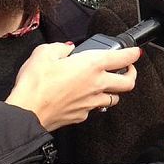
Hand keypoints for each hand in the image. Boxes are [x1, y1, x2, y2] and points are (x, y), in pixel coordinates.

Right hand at [5, 43, 139, 130]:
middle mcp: (97, 84)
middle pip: (128, 82)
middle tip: (127, 69)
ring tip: (108, 84)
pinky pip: (96, 108)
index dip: (133, 53)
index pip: (123, 57)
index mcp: (92, 65)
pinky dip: (95, 103)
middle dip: (131, 74)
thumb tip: (66, 49)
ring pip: (115, 98)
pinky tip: (86, 98)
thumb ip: (60, 48)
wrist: (27, 112)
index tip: (136, 52)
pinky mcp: (83, 115)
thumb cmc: (35, 84)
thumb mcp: (44, 53)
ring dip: (115, 90)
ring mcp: (91, 102)